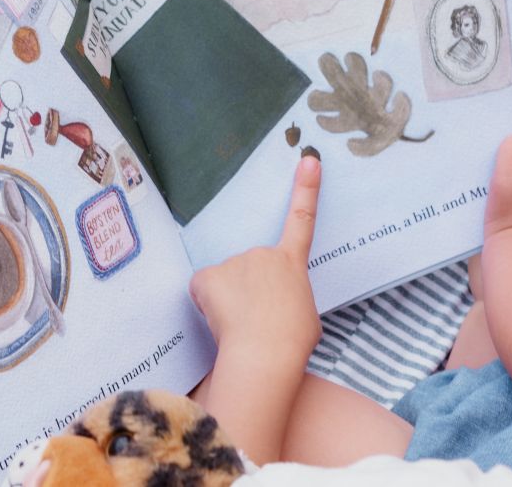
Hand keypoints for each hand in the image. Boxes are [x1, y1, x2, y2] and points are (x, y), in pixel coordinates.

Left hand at [189, 155, 321, 364]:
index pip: (301, 218)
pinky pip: (203, 291)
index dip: (306, 188)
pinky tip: (220, 321)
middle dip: (247, 291)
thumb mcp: (304, 316)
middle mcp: (262, 254)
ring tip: (241, 325)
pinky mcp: (208, 275)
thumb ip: (290, 298)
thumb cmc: (291, 343)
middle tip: (256, 320)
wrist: (266, 353)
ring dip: (229, 301)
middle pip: (248, 270)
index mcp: (291, 263)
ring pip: (225, 282)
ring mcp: (234, 262)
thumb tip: (277, 304)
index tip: (308, 159)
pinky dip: (207, 305)